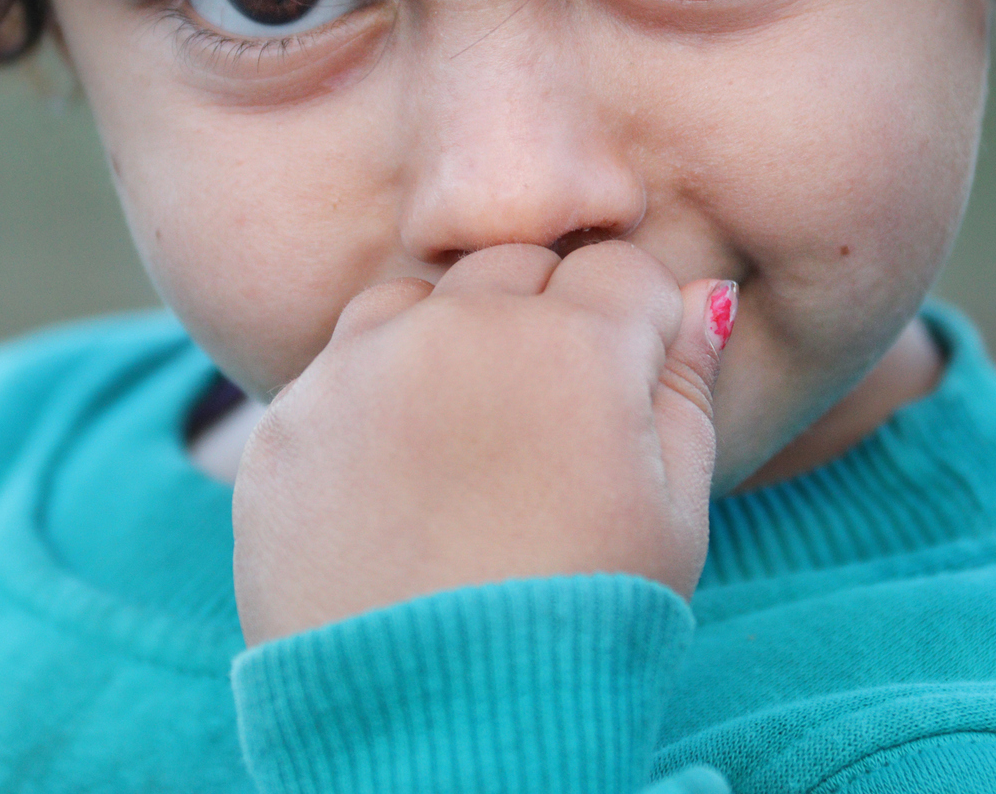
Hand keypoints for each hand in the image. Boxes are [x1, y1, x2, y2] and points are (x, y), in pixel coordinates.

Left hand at [232, 241, 733, 646]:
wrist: (436, 726)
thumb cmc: (584, 623)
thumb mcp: (673, 514)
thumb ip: (689, 387)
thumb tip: (708, 296)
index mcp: (573, 341)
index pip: (623, 270)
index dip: (638, 332)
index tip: (628, 400)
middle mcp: (458, 327)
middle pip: (517, 269)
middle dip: (544, 322)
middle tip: (549, 430)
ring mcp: (359, 368)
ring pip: (417, 300)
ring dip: (447, 341)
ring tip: (466, 447)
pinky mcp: (287, 422)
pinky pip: (336, 369)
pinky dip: (371, 401)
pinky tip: (397, 485)